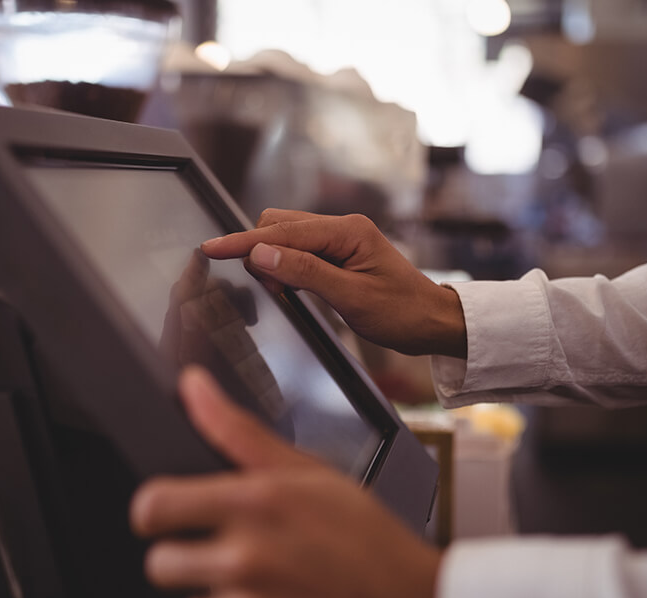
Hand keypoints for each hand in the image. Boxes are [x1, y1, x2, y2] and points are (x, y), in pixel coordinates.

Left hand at [131, 367, 441, 597]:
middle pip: (158, 561)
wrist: (407, 596)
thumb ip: (235, 429)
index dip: (154, 506)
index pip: (153, 506)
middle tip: (213, 543)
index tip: (168, 507)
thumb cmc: (363, 532)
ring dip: (207, 588)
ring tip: (247, 572)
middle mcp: (244, 556)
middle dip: (181, 552)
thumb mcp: (305, 469)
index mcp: (253, 501)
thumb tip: (193, 386)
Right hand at [201, 209, 465, 357]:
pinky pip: (299, 250)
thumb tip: (261, 254)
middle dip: (257, 249)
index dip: (244, 242)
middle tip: (262, 288)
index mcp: (347, 231)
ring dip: (270, 258)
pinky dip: (285, 265)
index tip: (212, 248)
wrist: (434, 323)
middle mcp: (343, 227)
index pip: (282, 232)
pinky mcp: (339, 253)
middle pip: (279, 224)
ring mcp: (341, 238)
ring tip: (275, 290)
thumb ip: (305, 273)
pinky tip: (286, 286)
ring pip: (287, 236)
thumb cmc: (402, 314)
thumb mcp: (352, 298)